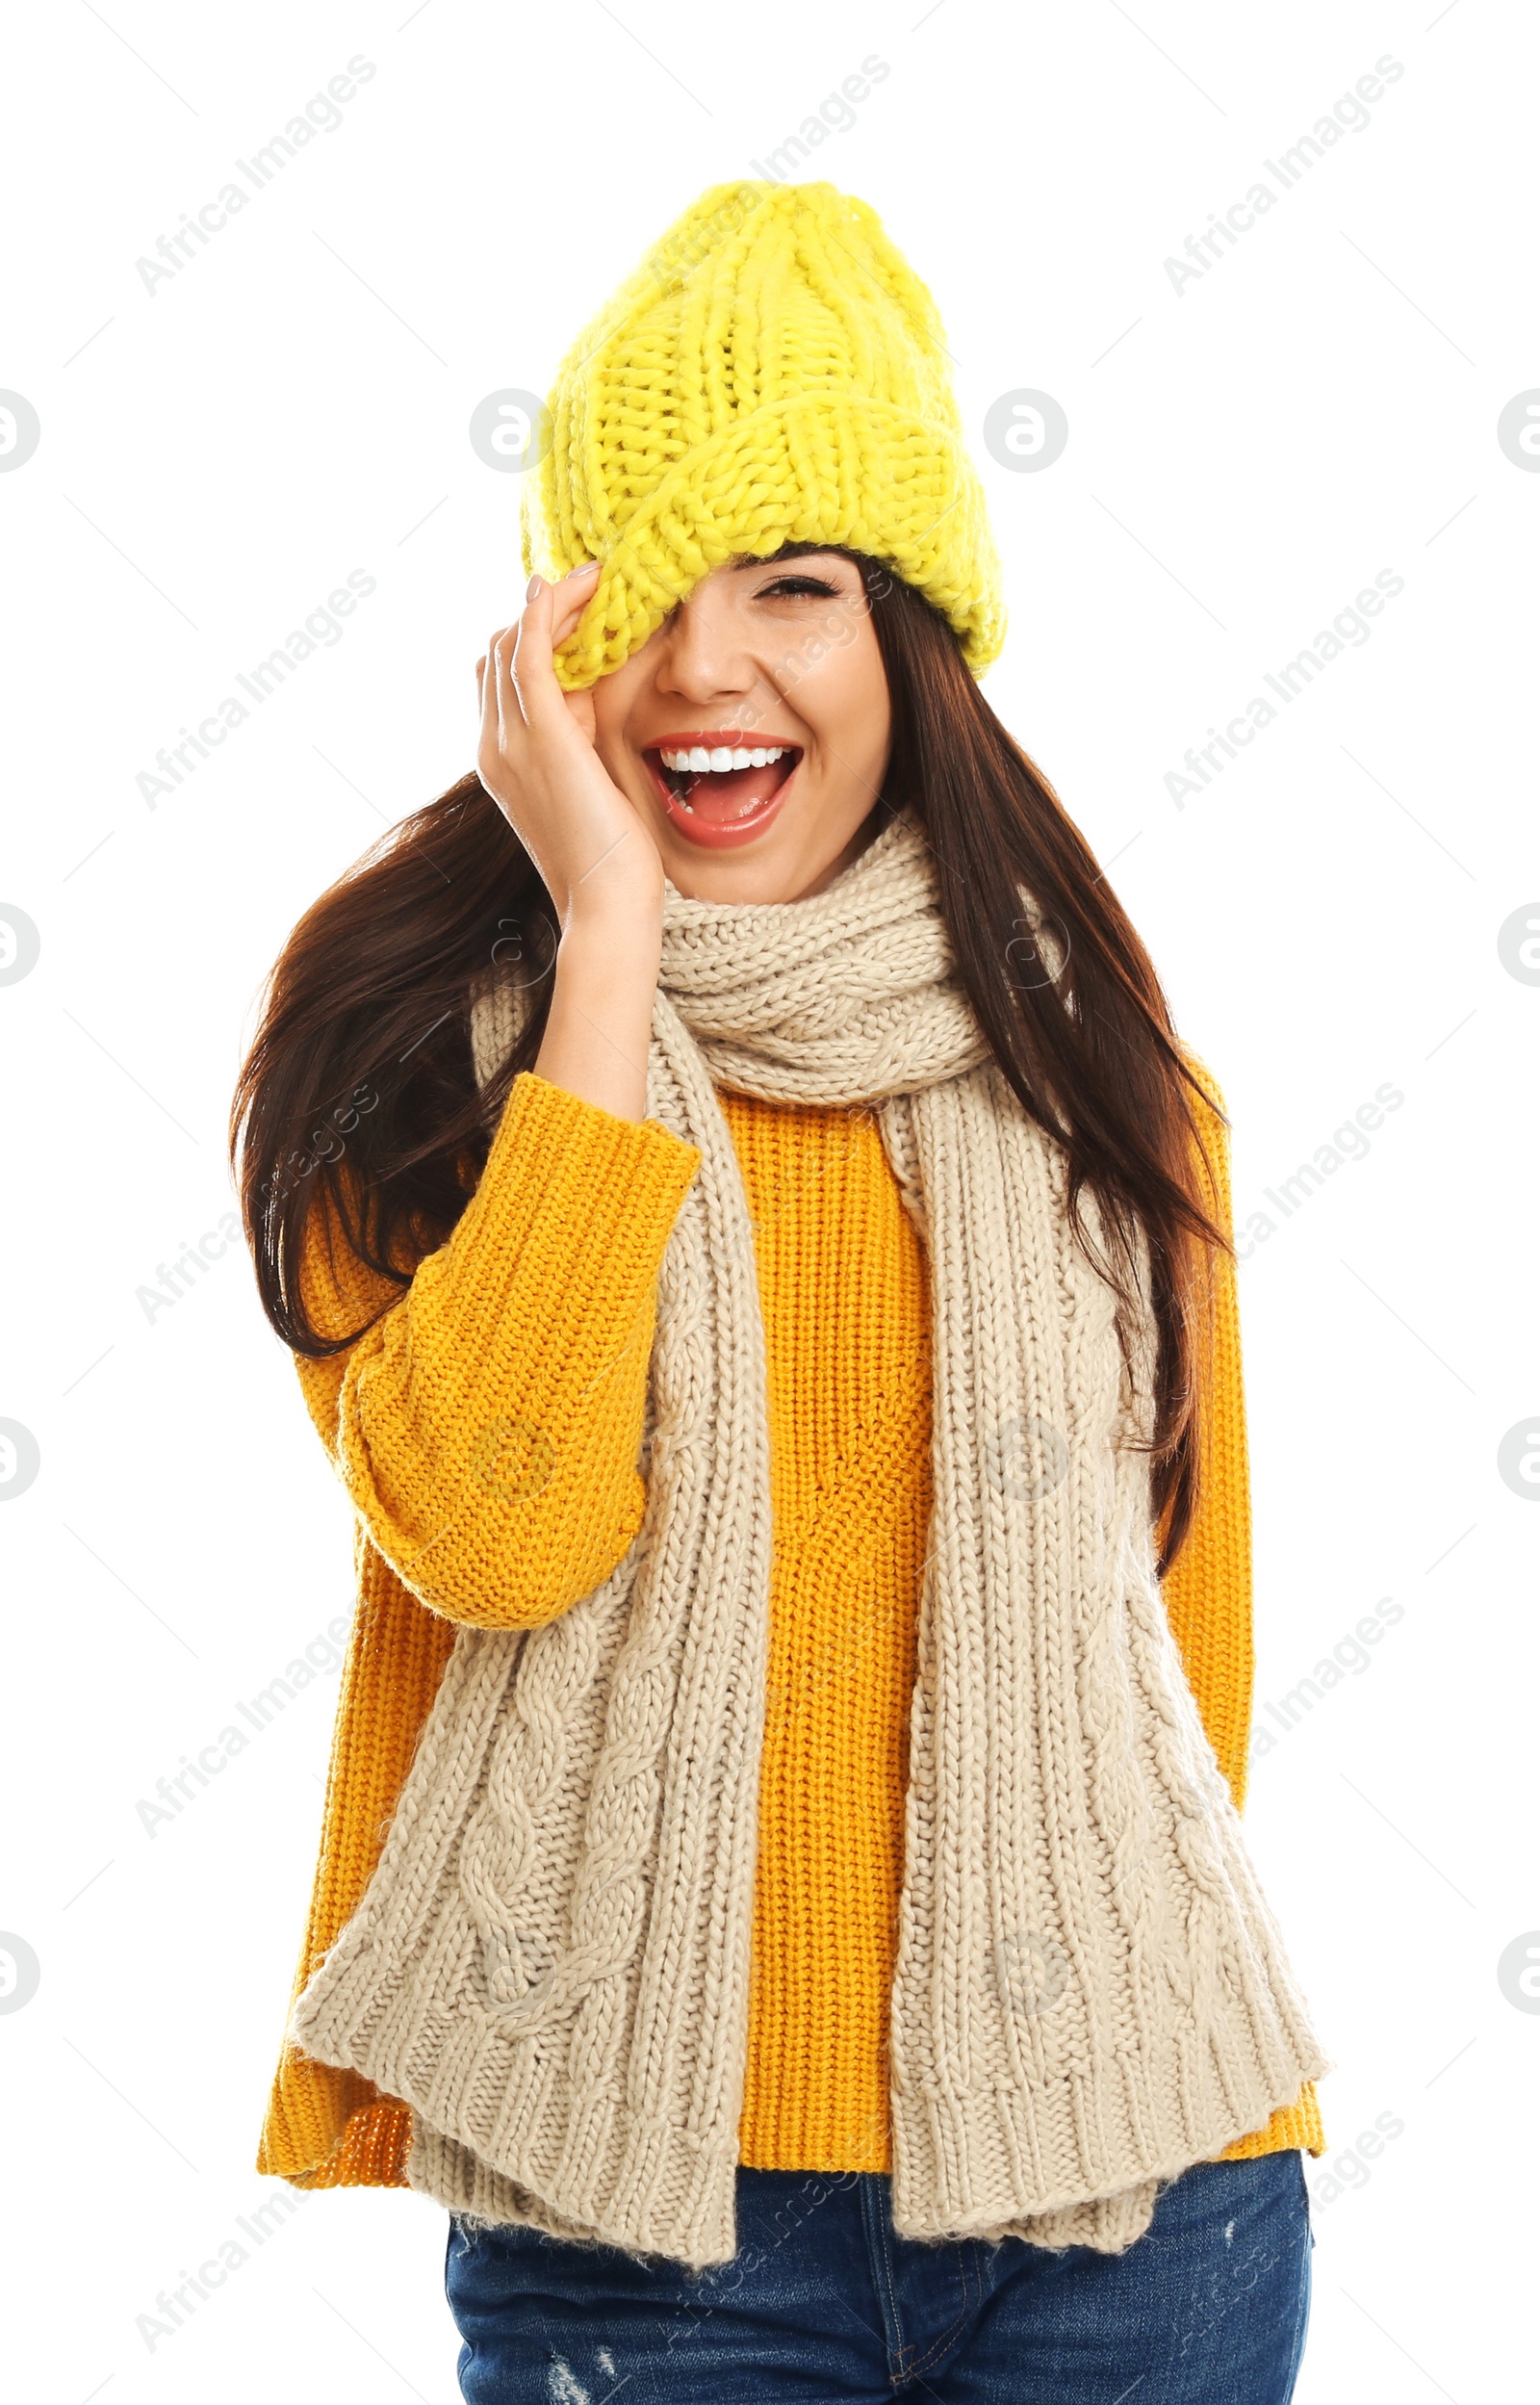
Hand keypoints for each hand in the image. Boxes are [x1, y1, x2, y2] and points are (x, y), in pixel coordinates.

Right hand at [476, 565, 663, 930]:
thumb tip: (587, 695)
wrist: (605, 904)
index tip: (577, 611)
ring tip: (592, 580)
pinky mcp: (542, 736)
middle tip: (589, 586)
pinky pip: (530, 653)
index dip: (533, 636)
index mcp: (499, 760)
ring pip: (511, 643)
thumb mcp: (585, 783)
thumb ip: (576, 738)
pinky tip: (575, 587)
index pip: (499, 676)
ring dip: (550, 602)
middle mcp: (493, 746)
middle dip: (540, 612)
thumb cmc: (607, 857)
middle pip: (498, 652)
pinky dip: (548, 613)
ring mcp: (511, 741)